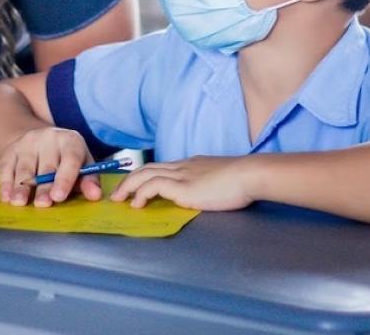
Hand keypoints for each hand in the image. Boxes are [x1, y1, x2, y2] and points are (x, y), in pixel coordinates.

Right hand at [0, 127, 101, 206]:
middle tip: (43, 204)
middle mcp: (49, 138)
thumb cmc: (68, 160)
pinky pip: (6, 167)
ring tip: (20, 202)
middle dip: (44, 187)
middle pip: (46, 166)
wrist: (42, 142)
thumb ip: (89, 181)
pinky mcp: (11, 149)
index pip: (70, 159)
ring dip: (22, 187)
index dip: (65, 179)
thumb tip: (95, 195)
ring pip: (25, 167)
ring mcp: (28, 143)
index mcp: (71, 141)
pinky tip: (7, 197)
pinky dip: (6, 183)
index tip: (59, 196)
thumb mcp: (83, 165)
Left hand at [110, 156, 254, 210]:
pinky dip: (141, 193)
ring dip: (128, 186)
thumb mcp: (220, 181)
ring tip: (119, 199)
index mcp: (191, 165)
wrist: (250, 175)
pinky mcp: (182, 187)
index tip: (136, 186)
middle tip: (119, 193)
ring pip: (145, 173)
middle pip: (147, 167)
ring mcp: (181, 175)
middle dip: (130, 180)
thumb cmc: (242, 181)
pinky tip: (137, 204)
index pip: (162, 167)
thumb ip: (208, 185)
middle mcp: (183, 166)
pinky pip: (152, 185)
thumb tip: (204, 195)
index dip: (145, 175)